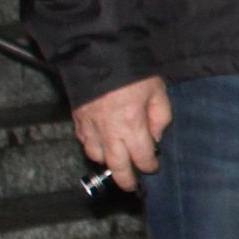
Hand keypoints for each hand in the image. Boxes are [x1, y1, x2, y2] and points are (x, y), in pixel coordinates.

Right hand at [71, 77, 171, 192]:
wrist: (99, 53)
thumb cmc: (132, 70)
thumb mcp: (157, 91)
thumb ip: (160, 117)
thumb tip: (156, 137)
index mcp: (132, 125)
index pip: (141, 157)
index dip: (148, 165)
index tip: (152, 167)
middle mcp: (109, 131)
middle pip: (116, 166)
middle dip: (125, 179)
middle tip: (130, 186)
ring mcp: (90, 126)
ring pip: (96, 156)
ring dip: (107, 163)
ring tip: (116, 163)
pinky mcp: (78, 118)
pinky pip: (84, 141)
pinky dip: (92, 147)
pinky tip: (100, 145)